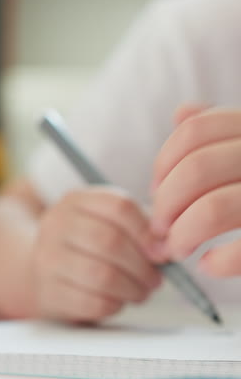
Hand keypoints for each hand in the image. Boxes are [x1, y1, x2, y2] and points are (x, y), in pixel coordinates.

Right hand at [31, 187, 161, 322]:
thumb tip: (164, 248)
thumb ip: (137, 229)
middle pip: (110, 241)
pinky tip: (118, 301)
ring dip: (132, 288)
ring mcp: (47, 259)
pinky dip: (115, 305)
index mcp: (76, 201)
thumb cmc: (87, 248)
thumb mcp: (107, 224)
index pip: (119, 208)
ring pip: (102, 275)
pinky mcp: (49, 293)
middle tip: (155, 280)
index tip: (162, 253)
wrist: (46, 274)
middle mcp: (56, 225)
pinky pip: (93, 303)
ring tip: (141, 292)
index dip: (147, 232)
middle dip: (142, 266)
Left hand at [151, 105, 240, 276]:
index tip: (155, 190)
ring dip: (182, 235)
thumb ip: (222, 128)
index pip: (195, 131)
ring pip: (213, 210)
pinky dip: (219, 262)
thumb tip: (181, 114)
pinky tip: (209, 265)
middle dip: (165, 205)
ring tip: (178, 248)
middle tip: (161, 229)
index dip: (163, 163)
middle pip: (196, 170)